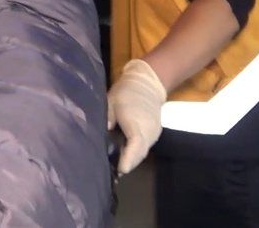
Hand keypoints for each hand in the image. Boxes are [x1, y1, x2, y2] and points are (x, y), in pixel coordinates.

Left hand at [106, 59, 165, 174]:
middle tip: (113, 173)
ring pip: (143, 152)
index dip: (129, 158)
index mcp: (136, 121)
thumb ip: (107, 118)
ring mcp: (153, 133)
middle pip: (139, 153)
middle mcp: (148, 130)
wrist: (147, 84)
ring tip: (117, 167)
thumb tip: (103, 133)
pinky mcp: (155, 133)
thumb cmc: (125, 92)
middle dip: (128, 163)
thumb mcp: (110, 102)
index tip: (121, 170)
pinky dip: (136, 153)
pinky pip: (145, 147)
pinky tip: (125, 156)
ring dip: (132, 159)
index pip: (136, 143)